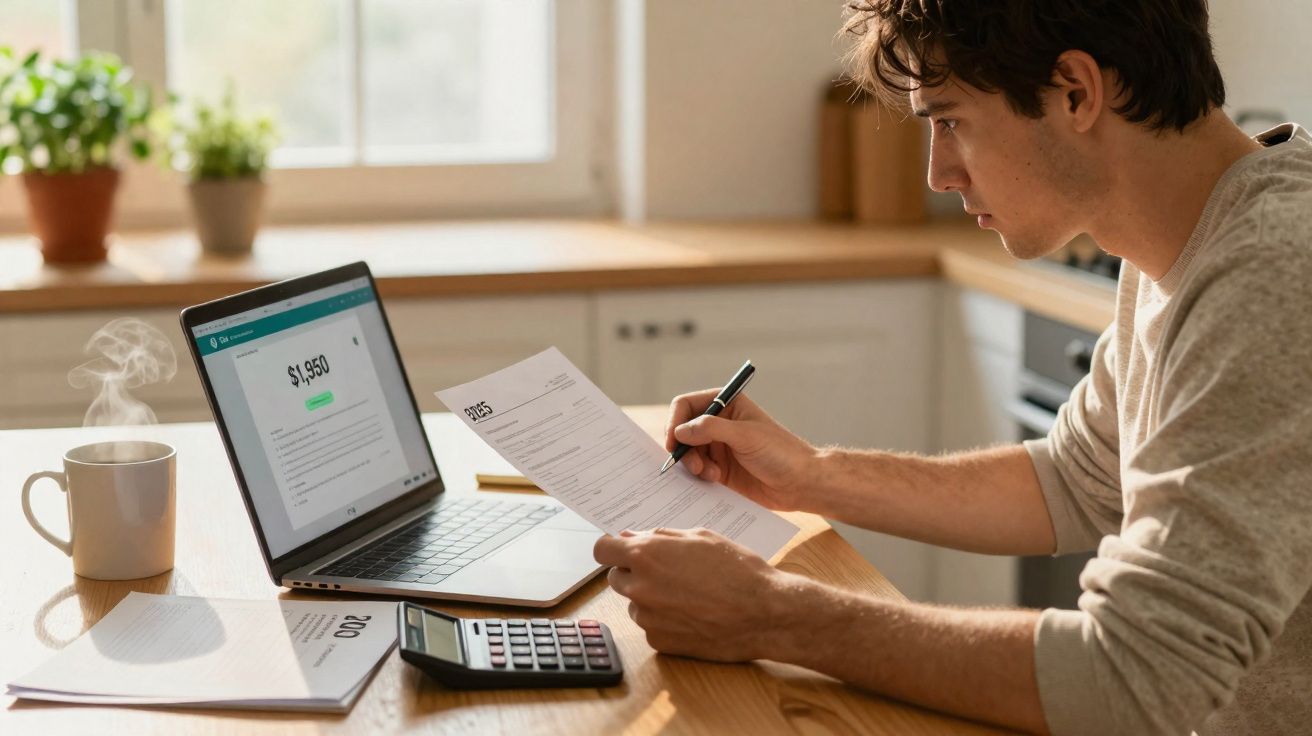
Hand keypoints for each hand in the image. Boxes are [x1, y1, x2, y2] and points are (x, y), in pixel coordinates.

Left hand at [594, 528, 805, 661]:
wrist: (764, 613)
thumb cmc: (738, 570)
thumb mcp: (701, 537)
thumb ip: (661, 537)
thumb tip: (633, 538)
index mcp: (647, 555)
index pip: (601, 550)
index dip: (612, 550)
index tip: (622, 551)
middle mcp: (640, 587)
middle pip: (616, 578)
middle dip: (634, 573)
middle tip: (665, 572)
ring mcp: (648, 618)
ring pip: (634, 604)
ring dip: (649, 598)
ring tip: (686, 595)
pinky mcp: (659, 642)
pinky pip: (650, 627)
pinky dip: (664, 621)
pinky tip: (691, 615)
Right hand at [665, 389, 817, 510]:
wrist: (800, 483)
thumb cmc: (781, 452)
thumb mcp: (746, 435)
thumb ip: (711, 429)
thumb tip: (680, 431)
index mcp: (726, 405)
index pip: (687, 405)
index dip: (675, 421)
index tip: (674, 441)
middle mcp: (718, 424)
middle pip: (682, 430)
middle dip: (683, 447)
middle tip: (692, 463)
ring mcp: (718, 447)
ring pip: (687, 452)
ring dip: (692, 463)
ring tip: (710, 473)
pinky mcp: (719, 469)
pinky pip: (696, 470)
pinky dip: (699, 475)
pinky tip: (715, 479)